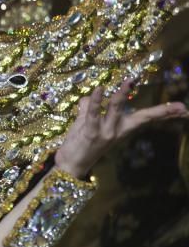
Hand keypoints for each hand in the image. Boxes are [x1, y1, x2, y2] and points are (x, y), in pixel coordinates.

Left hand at [54, 80, 188, 177]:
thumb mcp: (87, 125)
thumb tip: (87, 98)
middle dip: (161, 112)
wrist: (69, 166)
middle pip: (142, 118)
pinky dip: (96, 101)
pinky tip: (98, 89)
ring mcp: (105, 132)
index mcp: (120, 129)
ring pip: (116, 109)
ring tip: (129, 81)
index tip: (184, 110)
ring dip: (122, 95)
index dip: (164, 113)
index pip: (145, 118)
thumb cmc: (80, 145)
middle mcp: (117, 131)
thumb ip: (88, 110)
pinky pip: (93, 114)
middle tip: (181, 107)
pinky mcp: (90, 133)